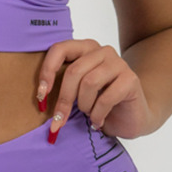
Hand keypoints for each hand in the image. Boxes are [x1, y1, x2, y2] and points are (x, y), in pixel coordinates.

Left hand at [35, 38, 153, 141]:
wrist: (132, 117)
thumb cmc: (99, 104)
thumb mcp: (75, 93)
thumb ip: (61, 87)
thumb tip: (39, 99)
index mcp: (84, 49)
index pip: (59, 49)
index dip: (47, 71)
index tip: (41, 96)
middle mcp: (102, 51)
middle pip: (74, 71)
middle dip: (64, 100)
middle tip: (60, 120)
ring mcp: (118, 63)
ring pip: (89, 83)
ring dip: (84, 106)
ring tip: (88, 114)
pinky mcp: (130, 79)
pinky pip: (106, 98)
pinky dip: (97, 114)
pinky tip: (98, 122)